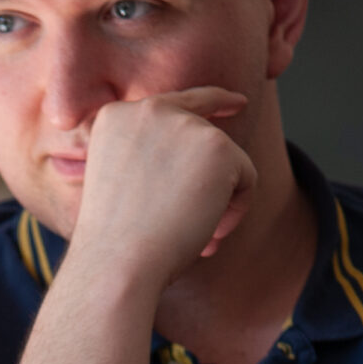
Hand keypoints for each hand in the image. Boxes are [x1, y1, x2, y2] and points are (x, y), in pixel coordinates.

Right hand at [65, 87, 257, 284]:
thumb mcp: (121, 186)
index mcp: (116, 117)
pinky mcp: (217, 146)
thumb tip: (203, 168)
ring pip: (226, 160)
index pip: (175, 102)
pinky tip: (210, 232)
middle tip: (213, 219)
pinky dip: (237, 209)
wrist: (117, 262)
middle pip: (207, 130)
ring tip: (198, 236)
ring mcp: (184, 124)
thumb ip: (152, 160)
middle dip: (215, 175)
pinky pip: (247, 176)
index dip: (214, 101)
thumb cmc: (116, 242)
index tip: (238, 104)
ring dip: (219, 201)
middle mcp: (148, 109)